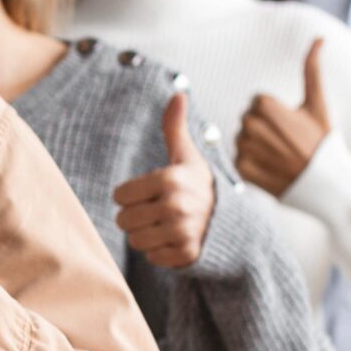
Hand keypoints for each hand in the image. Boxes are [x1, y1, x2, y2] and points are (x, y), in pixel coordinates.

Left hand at [111, 90, 216, 268]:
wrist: (231, 219)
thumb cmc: (198, 184)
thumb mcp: (186, 155)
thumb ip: (174, 127)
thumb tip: (177, 93)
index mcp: (169, 180)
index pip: (119, 195)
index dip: (130, 194)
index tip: (148, 192)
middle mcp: (175, 206)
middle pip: (123, 220)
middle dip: (136, 216)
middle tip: (155, 210)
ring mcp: (182, 232)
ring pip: (135, 241)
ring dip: (145, 235)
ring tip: (163, 225)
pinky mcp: (186, 255)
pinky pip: (152, 257)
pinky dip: (159, 252)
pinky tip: (174, 240)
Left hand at [234, 41, 331, 196]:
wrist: (327, 184)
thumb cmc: (323, 141)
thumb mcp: (317, 103)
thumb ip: (312, 69)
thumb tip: (318, 38)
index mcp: (266, 106)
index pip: (257, 102)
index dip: (276, 112)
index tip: (291, 125)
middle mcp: (252, 126)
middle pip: (248, 119)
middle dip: (264, 127)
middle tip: (286, 141)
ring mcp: (246, 149)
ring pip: (241, 138)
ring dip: (257, 145)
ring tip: (280, 155)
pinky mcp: (242, 170)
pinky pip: (238, 159)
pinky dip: (252, 164)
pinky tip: (271, 168)